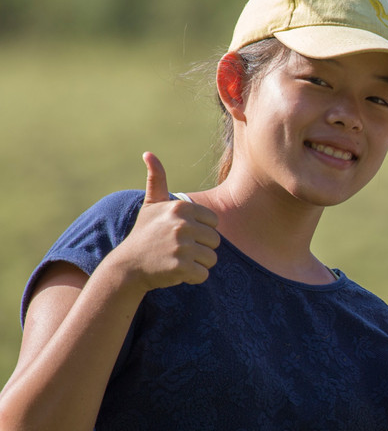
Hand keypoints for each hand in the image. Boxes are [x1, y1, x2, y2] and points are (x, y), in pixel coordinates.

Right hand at [111, 152, 220, 291]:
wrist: (127, 266)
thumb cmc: (144, 233)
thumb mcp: (151, 205)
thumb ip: (157, 180)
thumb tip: (149, 153)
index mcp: (181, 207)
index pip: (214, 222)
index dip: (201, 231)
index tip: (182, 234)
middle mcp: (182, 224)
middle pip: (215, 241)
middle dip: (200, 248)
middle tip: (178, 249)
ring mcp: (182, 246)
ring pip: (211, 259)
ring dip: (197, 263)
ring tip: (176, 259)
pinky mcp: (181, 267)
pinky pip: (203, 274)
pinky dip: (192, 277)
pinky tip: (175, 271)